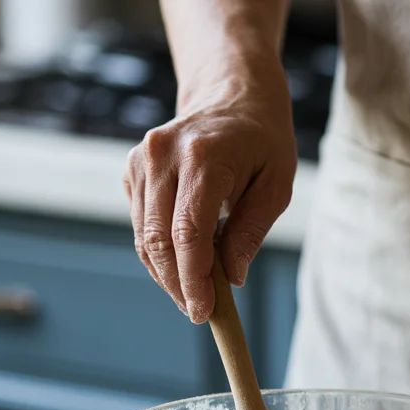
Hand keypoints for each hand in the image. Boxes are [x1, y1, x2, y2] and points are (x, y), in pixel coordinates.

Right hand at [123, 59, 295, 322]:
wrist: (231, 96)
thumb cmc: (262, 142)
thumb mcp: (277, 185)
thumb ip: (251, 232)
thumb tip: (229, 278)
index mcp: (203, 156)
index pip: (188, 231)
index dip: (192, 279)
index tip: (203, 312)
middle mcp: (163, 155)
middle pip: (158, 240)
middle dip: (177, 285)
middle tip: (200, 313)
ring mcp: (141, 161)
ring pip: (143, 238)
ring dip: (166, 275)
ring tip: (193, 296)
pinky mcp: (132, 170)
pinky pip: (140, 226)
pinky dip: (159, 253)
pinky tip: (184, 264)